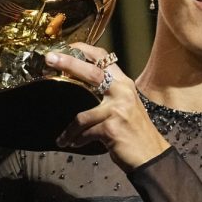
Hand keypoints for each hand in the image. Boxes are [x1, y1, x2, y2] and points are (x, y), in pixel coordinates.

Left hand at [46, 43, 169, 171]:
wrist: (151, 155)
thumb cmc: (135, 132)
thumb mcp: (125, 106)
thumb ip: (109, 94)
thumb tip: (81, 85)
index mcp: (124, 84)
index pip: (104, 58)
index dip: (84, 50)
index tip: (67, 46)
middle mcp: (123, 92)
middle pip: (92, 72)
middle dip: (69, 63)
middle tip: (49, 58)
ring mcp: (118, 110)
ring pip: (82, 116)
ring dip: (70, 130)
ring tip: (64, 138)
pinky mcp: (112, 128)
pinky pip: (85, 133)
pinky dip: (77, 139)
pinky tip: (74, 144)